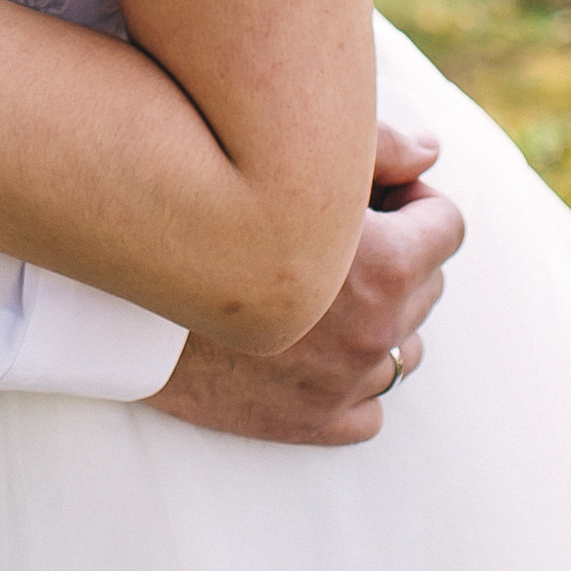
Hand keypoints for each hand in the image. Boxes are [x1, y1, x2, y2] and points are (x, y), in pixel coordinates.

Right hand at [151, 124, 462, 444]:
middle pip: (427, 285)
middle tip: (335, 232)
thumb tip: (431, 152)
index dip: (413, 200)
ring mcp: (344, 385)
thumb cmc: (205, 200)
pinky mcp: (311, 424)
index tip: (374, 193)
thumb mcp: (295, 161)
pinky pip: (369, 409)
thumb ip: (375, 147)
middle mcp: (373, 334)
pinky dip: (349, 377)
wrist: (122, 289)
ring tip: (318, 285)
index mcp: (385, 268)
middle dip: (396, 254)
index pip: (448, 228)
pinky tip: (306, 342)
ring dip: (377, 317)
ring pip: (403, 350)